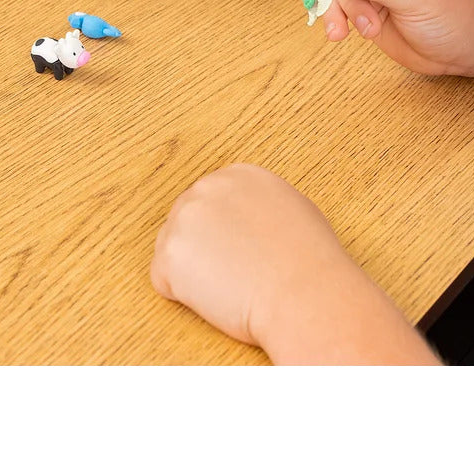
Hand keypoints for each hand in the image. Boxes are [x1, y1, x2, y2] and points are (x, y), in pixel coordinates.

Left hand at [150, 163, 350, 350]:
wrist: (303, 294)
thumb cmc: (309, 262)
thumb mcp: (294, 209)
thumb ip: (260, 204)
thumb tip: (247, 218)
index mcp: (237, 176)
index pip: (211, 202)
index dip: (223, 233)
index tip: (239, 250)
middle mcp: (206, 189)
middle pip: (187, 223)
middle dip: (205, 250)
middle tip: (236, 272)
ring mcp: (184, 220)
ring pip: (173, 250)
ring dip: (194, 272)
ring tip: (231, 285)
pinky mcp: (170, 255)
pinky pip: (163, 280)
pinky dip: (183, 296)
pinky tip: (218, 297)